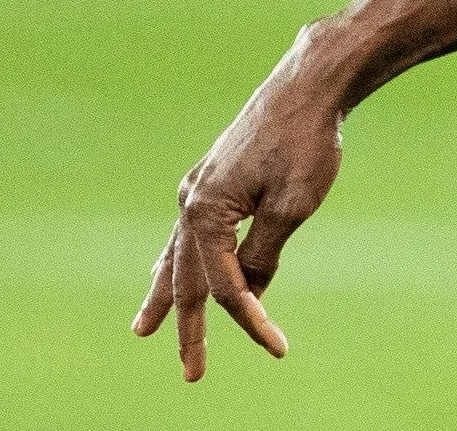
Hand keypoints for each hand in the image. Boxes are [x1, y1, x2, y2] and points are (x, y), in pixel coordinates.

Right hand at [135, 54, 344, 379]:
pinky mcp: (212, 178)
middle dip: (188, 327)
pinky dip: (182, 259)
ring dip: (165, 294)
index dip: (249, 319)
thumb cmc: (307, 142)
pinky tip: (175, 270)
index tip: (277, 346)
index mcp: (205, 211)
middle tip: (191, 372)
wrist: (310, 84)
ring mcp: (197, 187)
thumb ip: (264, 253)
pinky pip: (189, 232)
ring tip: (146, 329)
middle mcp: (190, 200)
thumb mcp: (294, 206)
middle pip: (187, 278)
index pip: (223, 284)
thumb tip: (249, 292)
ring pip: (176, 255)